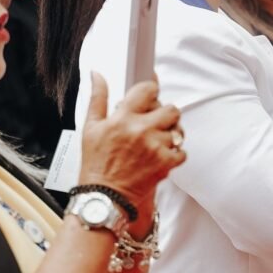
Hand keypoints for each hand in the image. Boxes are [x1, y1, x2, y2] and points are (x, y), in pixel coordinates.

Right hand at [78, 73, 185, 206]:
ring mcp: (155, 147)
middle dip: (165, 114)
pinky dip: (174, 155)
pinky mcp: (165, 164)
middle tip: (156, 123)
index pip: (148, 90)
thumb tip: (97, 74)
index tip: (149, 97)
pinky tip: (159, 157)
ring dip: (170, 136)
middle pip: (171, 109)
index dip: (151, 91)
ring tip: (156, 143)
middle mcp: (141, 130)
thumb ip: (98, 97)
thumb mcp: (90, 127)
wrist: (104, 198)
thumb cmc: (96, 164)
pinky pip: (182, 152)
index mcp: (123, 117)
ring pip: (178, 131)